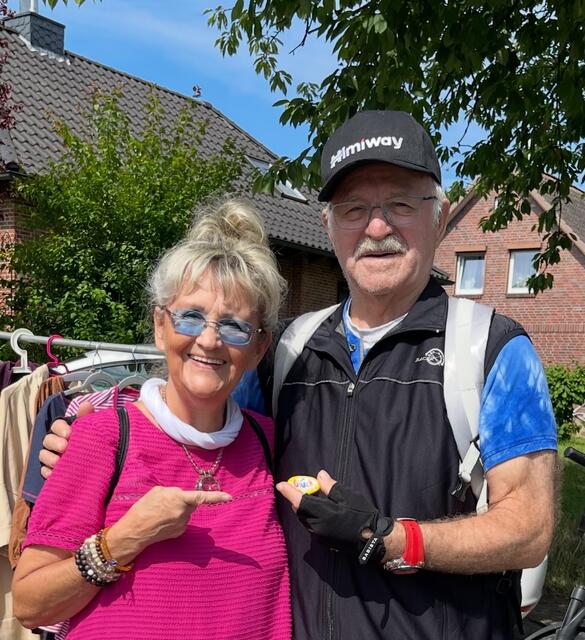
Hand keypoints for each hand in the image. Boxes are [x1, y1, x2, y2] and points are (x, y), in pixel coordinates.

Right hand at [39, 402, 93, 478]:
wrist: (96, 461)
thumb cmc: (91, 439)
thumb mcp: (90, 427)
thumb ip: (87, 416)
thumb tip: (86, 404)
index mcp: (63, 429)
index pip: (56, 425)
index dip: (60, 428)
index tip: (69, 433)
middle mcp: (54, 442)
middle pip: (48, 440)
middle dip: (54, 443)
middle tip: (64, 447)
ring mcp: (51, 456)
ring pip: (43, 455)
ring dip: (49, 458)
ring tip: (58, 462)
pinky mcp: (50, 470)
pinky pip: (44, 471)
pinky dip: (47, 472)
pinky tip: (53, 474)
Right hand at [107, 486, 231, 562]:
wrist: (135, 531)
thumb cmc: (143, 508)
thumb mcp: (157, 491)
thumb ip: (174, 491)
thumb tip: (181, 496)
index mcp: (179, 498)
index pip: (201, 496)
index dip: (216, 496)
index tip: (229, 497)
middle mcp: (184, 512)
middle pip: (190, 503)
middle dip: (182, 501)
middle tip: (165, 503)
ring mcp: (183, 524)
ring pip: (186, 512)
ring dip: (178, 510)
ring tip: (160, 513)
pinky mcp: (180, 532)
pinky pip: (181, 521)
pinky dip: (175, 519)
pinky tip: (162, 521)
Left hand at [277, 470, 387, 556]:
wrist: (372, 540)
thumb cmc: (362, 515)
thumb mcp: (348, 497)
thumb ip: (331, 487)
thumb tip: (319, 475)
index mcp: (324, 514)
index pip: (300, 502)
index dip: (289, 492)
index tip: (280, 485)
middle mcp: (317, 527)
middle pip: (300, 511)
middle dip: (297, 498)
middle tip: (299, 486)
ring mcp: (319, 536)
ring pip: (304, 519)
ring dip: (303, 507)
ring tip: (310, 495)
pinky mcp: (322, 541)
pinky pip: (310, 525)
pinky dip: (310, 515)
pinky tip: (318, 509)